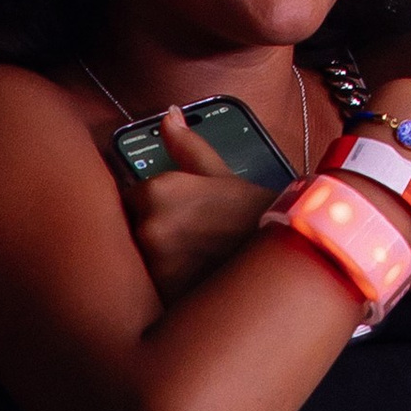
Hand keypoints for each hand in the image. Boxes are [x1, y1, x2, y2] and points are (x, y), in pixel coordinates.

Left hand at [124, 109, 279, 302]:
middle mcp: (149, 227)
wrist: (283, 251)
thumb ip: (186, 145)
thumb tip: (169, 115)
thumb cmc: (251, 210)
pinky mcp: (164, 295)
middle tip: (184, 237)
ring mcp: (155, 264)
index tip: (170, 213)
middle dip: (150, 232)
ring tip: (190, 259)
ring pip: (141, 259)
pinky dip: (165, 285)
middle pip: (130, 230)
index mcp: (156, 192)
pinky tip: (190, 277)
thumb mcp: (221, 172)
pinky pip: (152, 288)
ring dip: (156, 259)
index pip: (127, 199)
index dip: (147, 205)